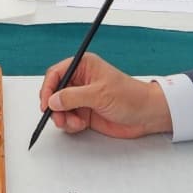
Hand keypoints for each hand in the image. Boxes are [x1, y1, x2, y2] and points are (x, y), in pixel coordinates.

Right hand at [39, 52, 171, 138]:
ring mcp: (82, 98)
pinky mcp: (85, 112)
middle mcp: (80, 81)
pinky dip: (70, 124)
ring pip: (60, 108)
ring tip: (75, 123)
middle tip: (58, 118)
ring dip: (63, 118)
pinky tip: (81, 125)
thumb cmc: (130, 96)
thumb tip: (52, 100)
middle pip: (54, 92)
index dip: (47, 88)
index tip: (46, 104)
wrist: (146, 115)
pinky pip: (68, 118)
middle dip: (54, 107)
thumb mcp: (99, 94)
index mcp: (83, 66)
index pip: (56, 74)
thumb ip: (73, 97)